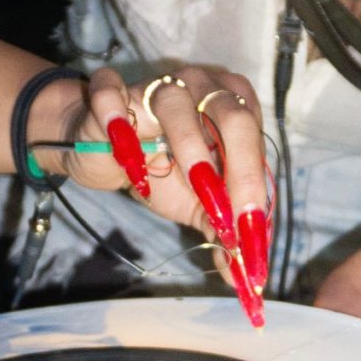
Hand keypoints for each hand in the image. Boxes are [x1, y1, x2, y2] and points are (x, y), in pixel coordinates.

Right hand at [33, 62, 270, 323]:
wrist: (104, 152)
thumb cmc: (161, 169)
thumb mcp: (197, 203)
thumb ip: (223, 231)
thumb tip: (244, 276)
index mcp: (236, 110)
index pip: (257, 147)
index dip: (256, 191)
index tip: (251, 236)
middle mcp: (204, 88)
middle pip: (234, 118)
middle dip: (239, 169)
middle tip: (232, 218)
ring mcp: (157, 84)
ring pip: (178, 101)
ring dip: (190, 145)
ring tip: (192, 185)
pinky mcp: (110, 90)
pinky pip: (111, 93)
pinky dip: (118, 119)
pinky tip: (126, 155)